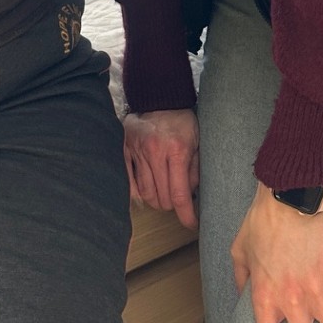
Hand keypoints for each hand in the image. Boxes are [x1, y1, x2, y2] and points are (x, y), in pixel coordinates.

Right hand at [123, 109, 199, 228]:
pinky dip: (138, 192)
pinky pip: (129, 182)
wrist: (160, 98)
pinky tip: (147, 190)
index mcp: (177, 151)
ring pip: (145, 193)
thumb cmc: (182, 122)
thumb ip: (194, 172)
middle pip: (161, 198)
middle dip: (172, 205)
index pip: (180, 194)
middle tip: (177, 199)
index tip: (191, 224)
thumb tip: (191, 199)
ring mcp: (137, 151)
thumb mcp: (197, 144)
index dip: (186, 214)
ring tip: (163, 193)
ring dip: (156, 199)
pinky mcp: (124, 149)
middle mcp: (155, 152)